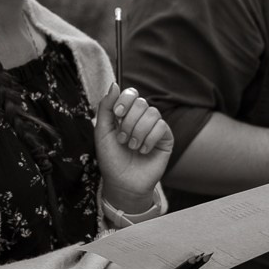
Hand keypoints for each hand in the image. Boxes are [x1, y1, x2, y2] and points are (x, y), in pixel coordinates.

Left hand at [95, 84, 172, 208]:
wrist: (122, 183)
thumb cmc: (111, 159)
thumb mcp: (102, 132)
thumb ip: (106, 107)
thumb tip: (114, 85)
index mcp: (126, 114)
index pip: (131, 94)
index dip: (125, 100)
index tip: (117, 115)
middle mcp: (141, 119)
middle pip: (141, 103)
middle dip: (129, 122)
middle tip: (123, 139)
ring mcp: (155, 128)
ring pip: (152, 113)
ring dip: (138, 132)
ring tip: (132, 147)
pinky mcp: (166, 139)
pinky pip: (162, 127)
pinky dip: (149, 139)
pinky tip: (143, 150)